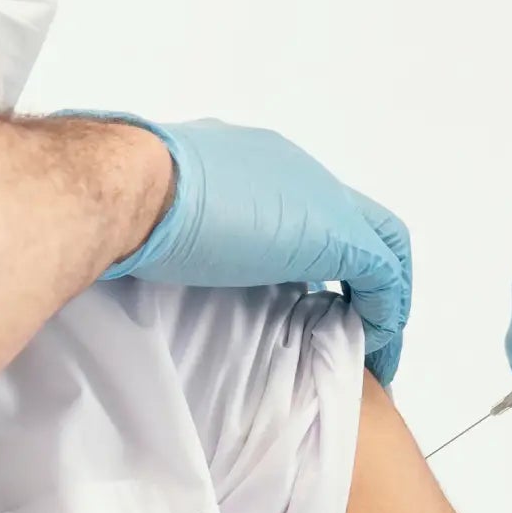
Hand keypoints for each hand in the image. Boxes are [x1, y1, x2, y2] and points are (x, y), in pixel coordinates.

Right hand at [99, 117, 413, 381]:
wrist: (133, 185)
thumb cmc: (126, 196)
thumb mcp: (162, 212)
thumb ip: (184, 228)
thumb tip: (168, 255)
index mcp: (253, 163)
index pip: (307, 206)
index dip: (317, 250)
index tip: (310, 296)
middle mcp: (293, 170)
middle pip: (358, 219)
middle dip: (366, 271)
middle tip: (356, 322)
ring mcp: (318, 197)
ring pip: (381, 245)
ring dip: (382, 296)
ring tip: (371, 345)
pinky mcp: (333, 234)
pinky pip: (383, 277)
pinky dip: (385, 314)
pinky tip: (370, 348)